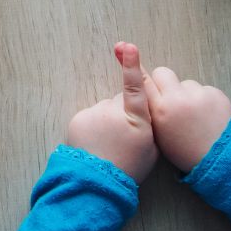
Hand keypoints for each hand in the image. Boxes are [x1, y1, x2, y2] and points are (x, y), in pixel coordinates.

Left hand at [66, 43, 158, 182]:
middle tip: (122, 137)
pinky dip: (93, 124)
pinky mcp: (78, 118)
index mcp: (136, 120)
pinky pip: (91, 115)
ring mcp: (94, 114)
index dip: (131, 66)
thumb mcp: (152, 148)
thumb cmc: (130, 167)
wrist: (97, 183)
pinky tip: (96, 142)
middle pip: (121, 101)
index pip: (135, 87)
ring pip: (105, 108)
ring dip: (107, 120)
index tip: (128, 47)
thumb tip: (147, 107)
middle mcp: (113, 112)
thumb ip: (151, 123)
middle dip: (122, 113)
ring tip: (108, 143)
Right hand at [143, 66, 230, 172]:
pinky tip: (208, 115)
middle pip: (163, 73)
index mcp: (159, 112)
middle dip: (165, 82)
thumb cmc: (186, 152)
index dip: (134, 67)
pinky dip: (204, 99)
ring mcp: (198, 94)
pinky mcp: (215, 93)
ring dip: (187, 94)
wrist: (220, 159)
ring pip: (186, 83)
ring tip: (195, 114)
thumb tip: (148, 94)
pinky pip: (204, 90)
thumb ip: (152, 113)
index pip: (143, 82)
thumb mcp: (161, 136)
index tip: (124, 49)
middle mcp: (176, 99)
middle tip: (172, 98)